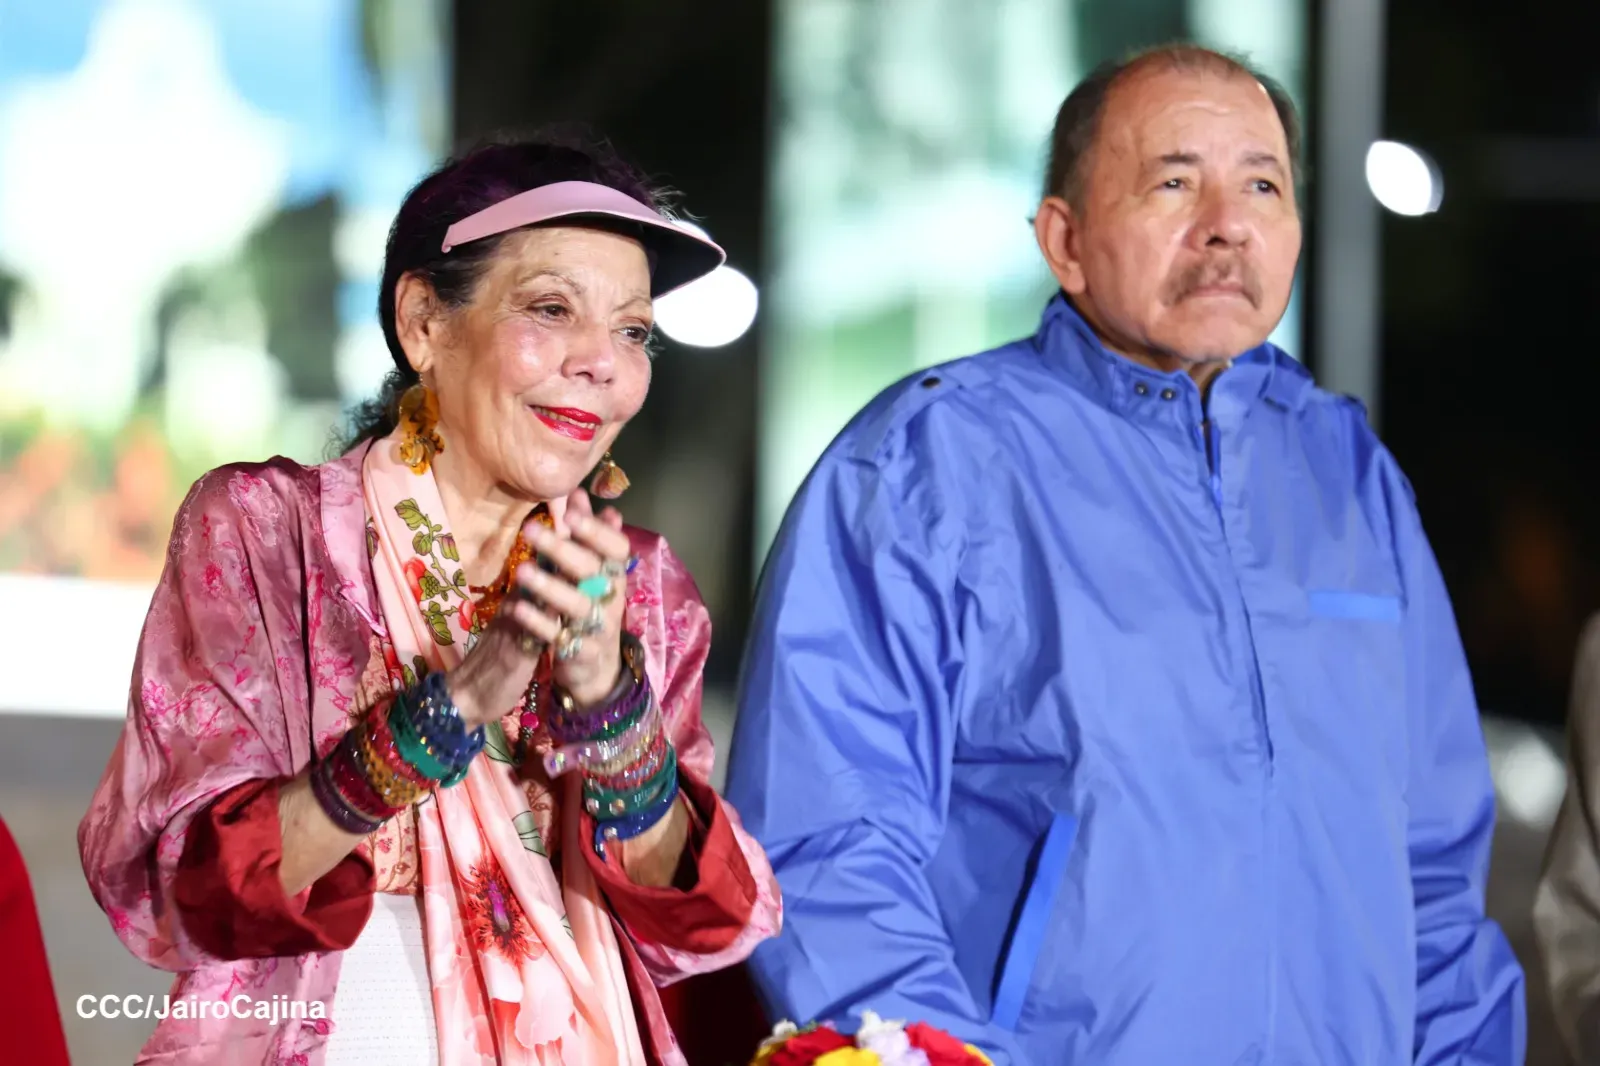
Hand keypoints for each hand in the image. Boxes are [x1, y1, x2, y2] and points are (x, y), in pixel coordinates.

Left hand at [503, 489, 631, 706]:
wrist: (594, 667)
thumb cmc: (589, 608)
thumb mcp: (590, 572)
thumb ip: (584, 534)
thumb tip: (578, 493)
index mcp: (615, 575)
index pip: (616, 549)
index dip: (596, 532)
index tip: (570, 514)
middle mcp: (611, 598)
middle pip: (592, 571)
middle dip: (562, 549)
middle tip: (530, 529)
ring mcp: (599, 627)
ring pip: (577, 604)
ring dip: (550, 586)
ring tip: (522, 570)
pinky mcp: (582, 653)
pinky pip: (560, 636)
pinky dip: (539, 622)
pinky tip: (517, 607)